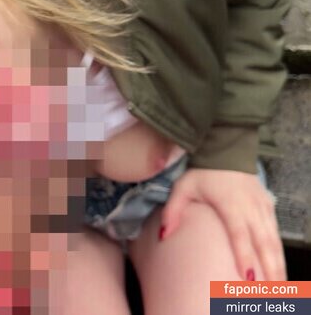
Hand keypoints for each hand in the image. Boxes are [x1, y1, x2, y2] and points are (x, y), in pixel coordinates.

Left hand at [161, 168, 285, 280]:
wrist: (226, 149)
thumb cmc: (203, 172)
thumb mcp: (182, 187)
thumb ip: (172, 211)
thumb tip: (163, 235)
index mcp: (230, 205)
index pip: (239, 235)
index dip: (245, 256)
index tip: (249, 278)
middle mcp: (250, 208)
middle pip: (264, 243)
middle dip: (270, 268)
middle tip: (272, 292)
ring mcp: (262, 207)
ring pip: (273, 240)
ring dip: (278, 263)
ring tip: (279, 286)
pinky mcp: (268, 206)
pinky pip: (276, 232)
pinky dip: (279, 251)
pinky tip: (279, 266)